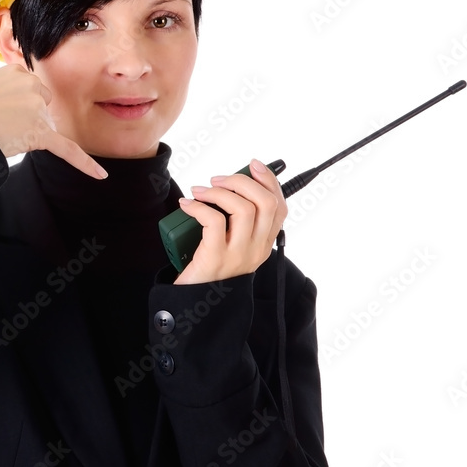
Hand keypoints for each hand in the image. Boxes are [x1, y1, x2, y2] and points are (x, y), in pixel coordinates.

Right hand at [0, 20, 107, 179]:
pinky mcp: (41, 135)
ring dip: (31, 132)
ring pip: (46, 124)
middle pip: (41, 104)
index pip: (27, 87)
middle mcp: (32, 86)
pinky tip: (100, 175)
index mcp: (17, 71)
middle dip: (26, 115)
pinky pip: (68, 149)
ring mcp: (38, 111)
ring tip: (4, 133)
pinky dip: (84, 163)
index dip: (13, 100)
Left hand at [174, 159, 286, 283]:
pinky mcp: (216, 258)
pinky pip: (213, 221)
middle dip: (242, 181)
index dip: (269, 181)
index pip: (279, 207)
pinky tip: (187, 205)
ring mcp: (238, 255)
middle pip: (265, 203)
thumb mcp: (231, 244)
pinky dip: (198, 206)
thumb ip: (236, 221)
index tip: (254, 165)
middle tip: (218, 180)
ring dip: (218, 192)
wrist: (195, 302)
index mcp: (263, 244)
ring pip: (243, 209)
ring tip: (200, 191)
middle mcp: (256, 249)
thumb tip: (228, 185)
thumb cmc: (209, 267)